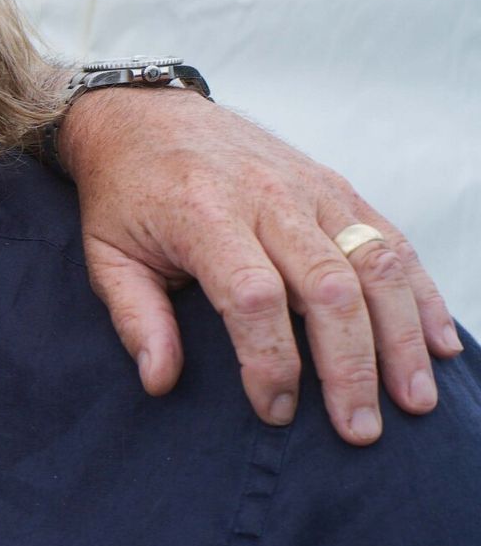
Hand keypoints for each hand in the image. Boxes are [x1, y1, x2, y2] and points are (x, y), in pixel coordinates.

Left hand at [61, 88, 459, 444]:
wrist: (146, 115)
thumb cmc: (124, 194)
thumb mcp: (105, 254)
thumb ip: (134, 318)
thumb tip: (160, 381)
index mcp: (204, 213)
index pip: (253, 296)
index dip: (270, 360)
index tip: (274, 410)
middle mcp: (268, 197)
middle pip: (328, 287)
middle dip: (351, 366)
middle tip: (359, 430)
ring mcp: (312, 189)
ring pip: (375, 264)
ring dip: (402, 338)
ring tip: (414, 401)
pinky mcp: (337, 187)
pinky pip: (391, 241)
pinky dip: (420, 294)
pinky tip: (439, 344)